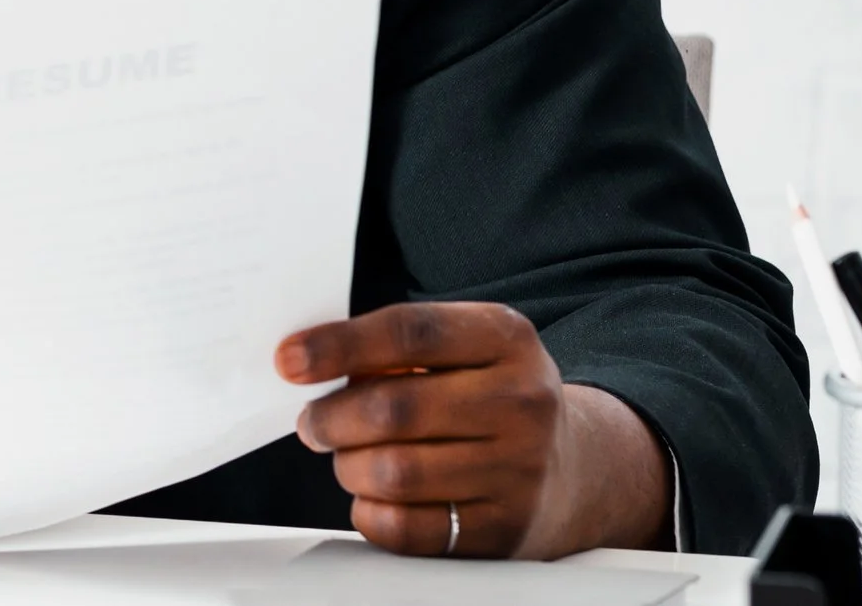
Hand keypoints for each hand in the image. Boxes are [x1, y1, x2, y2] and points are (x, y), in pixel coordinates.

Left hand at [274, 302, 670, 558]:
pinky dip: (369, 512)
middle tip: (313, 421)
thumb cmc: (489, 394)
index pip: (409, 332)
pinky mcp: (505, 530)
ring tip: (345, 455)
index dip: (338, 345)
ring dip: (347, 465)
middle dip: (331, 417)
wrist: (573, 466)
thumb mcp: (466, 347)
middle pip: (394, 408)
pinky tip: (370, 495)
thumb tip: (305, 362)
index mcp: (507, 338)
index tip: (288, 360)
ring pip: (394, 472)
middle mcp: (523, 401)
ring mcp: (520, 470)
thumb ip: (396, 347)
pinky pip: (408, 529)